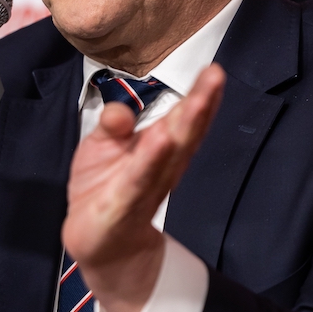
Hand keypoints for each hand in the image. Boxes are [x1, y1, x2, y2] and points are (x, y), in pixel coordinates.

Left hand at [62, 64, 225, 311]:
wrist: (95, 241)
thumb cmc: (103, 187)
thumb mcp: (101, 146)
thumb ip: (113, 125)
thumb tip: (120, 109)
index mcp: (159, 147)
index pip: (183, 118)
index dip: (199, 95)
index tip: (214, 69)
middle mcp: (161, 166)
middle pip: (185, 132)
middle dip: (201, 104)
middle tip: (216, 76)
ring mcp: (145, 186)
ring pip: (168, 155)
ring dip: (184, 128)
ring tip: (196, 101)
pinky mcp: (123, 206)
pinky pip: (138, 181)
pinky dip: (150, 161)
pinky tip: (162, 141)